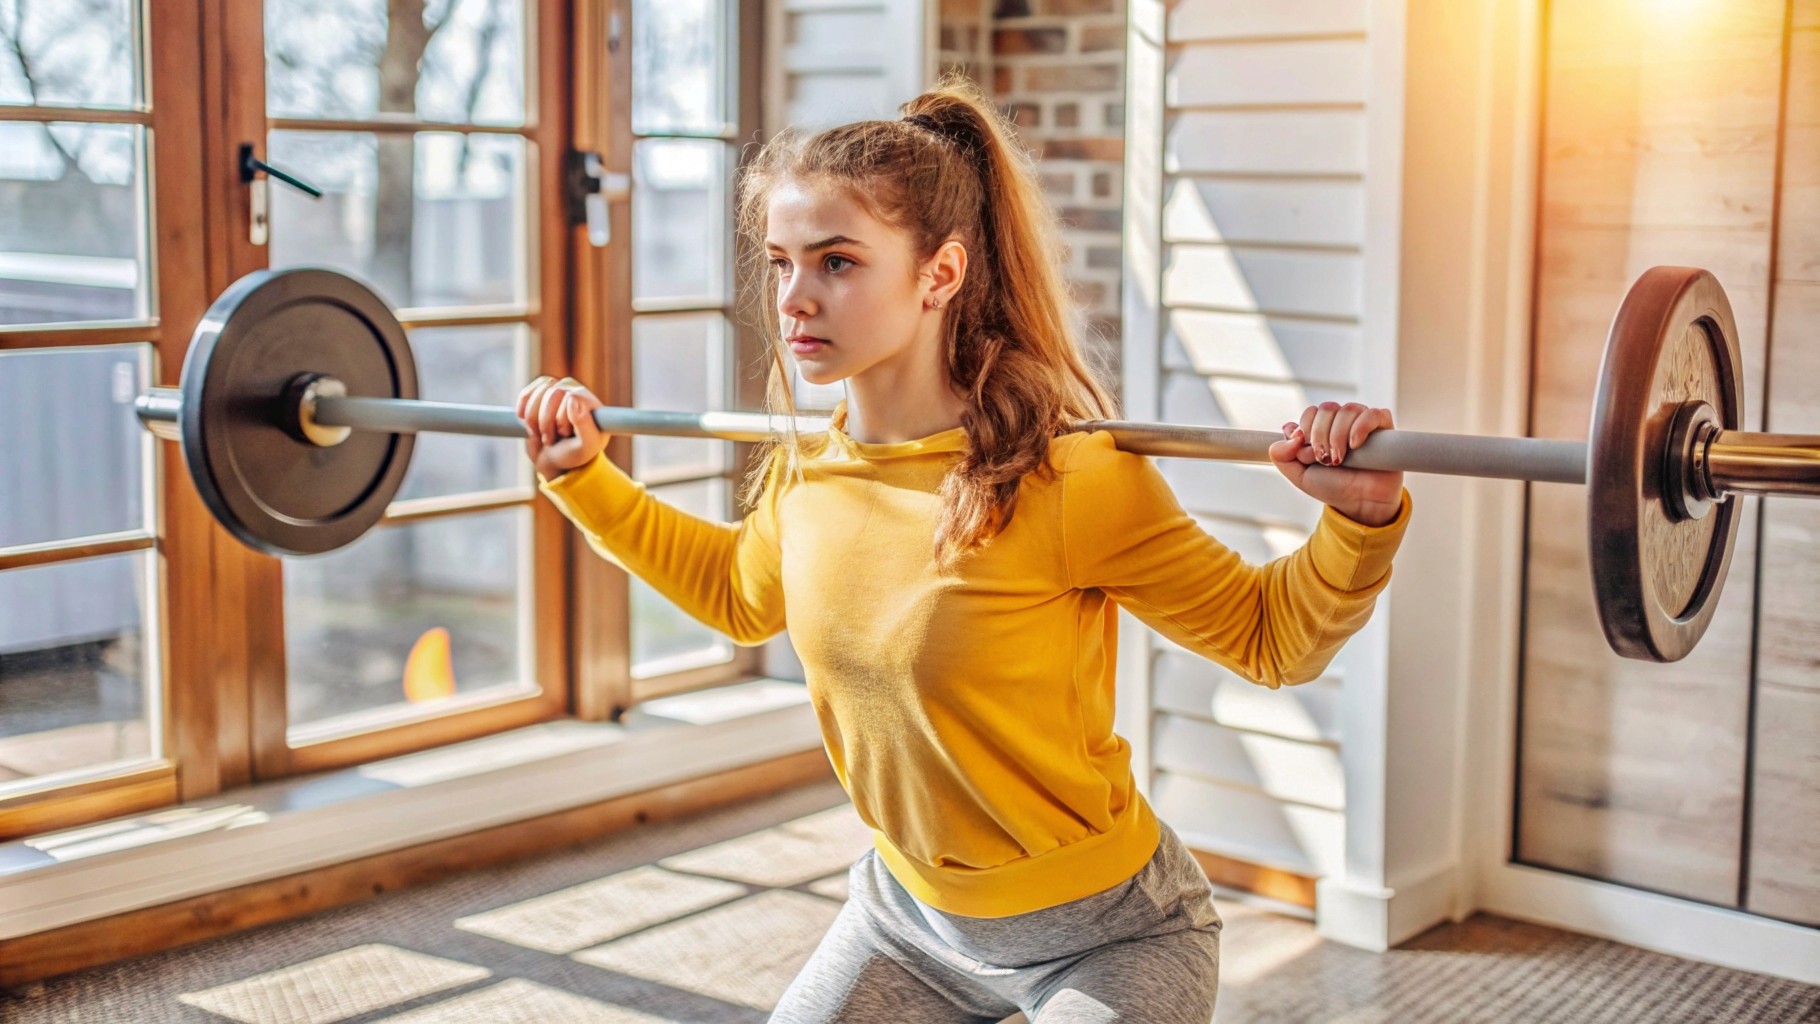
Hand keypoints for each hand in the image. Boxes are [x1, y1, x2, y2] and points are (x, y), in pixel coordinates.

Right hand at [517, 375, 608, 479]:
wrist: (555, 460)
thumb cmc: (574, 453)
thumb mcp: (586, 446)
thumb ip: (584, 423)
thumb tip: (572, 397)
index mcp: (590, 401)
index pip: (570, 397)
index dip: (561, 419)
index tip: (566, 435)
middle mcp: (574, 391)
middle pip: (552, 393)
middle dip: (546, 422)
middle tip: (551, 439)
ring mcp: (555, 389)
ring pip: (536, 395)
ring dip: (533, 420)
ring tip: (543, 434)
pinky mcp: (539, 393)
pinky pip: (525, 395)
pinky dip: (523, 413)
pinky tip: (530, 426)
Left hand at [1267, 402, 1403, 526]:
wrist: (1360, 503)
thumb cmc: (1333, 487)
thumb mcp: (1300, 476)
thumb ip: (1282, 456)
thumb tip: (1287, 430)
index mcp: (1322, 429)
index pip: (1311, 413)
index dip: (1306, 429)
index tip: (1306, 453)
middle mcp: (1342, 422)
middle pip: (1327, 408)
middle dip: (1320, 434)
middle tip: (1324, 459)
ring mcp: (1363, 423)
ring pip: (1348, 410)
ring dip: (1338, 435)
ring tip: (1339, 459)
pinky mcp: (1384, 429)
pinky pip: (1374, 414)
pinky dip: (1361, 427)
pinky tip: (1355, 445)